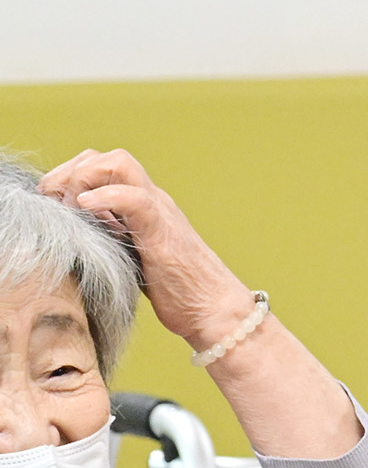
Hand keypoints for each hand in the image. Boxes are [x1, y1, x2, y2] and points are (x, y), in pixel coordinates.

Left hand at [39, 150, 254, 351]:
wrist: (215, 310)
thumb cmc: (175, 293)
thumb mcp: (130, 259)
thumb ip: (109, 241)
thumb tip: (68, 242)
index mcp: (143, 206)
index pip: (102, 166)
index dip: (70, 176)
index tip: (52, 206)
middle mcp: (152, 201)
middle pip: (108, 157)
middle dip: (71, 173)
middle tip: (54, 204)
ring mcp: (160, 212)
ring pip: (120, 164)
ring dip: (84, 179)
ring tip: (72, 209)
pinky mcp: (163, 232)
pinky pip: (134, 199)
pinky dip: (104, 197)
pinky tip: (85, 209)